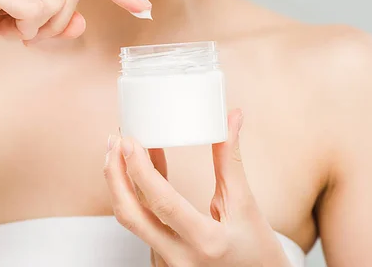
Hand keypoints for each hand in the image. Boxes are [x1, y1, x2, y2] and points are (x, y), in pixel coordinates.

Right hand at [0, 0, 150, 45]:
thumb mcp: (12, 15)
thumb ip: (49, 17)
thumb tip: (82, 25)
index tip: (142, 7)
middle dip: (64, 19)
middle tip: (34, 34)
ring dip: (43, 27)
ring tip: (11, 29)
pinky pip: (34, 7)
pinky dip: (25, 28)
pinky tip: (0, 28)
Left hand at [104, 110, 291, 266]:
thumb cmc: (258, 250)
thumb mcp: (246, 205)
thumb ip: (230, 161)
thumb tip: (231, 118)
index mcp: (206, 242)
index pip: (162, 202)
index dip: (140, 169)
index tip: (129, 141)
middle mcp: (180, 258)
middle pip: (131, 215)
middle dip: (114, 175)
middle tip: (114, 141)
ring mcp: (167, 265)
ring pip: (132, 220)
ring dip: (121, 184)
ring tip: (120, 150)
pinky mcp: (161, 263)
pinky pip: (142, 225)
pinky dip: (137, 196)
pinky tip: (138, 172)